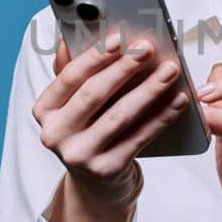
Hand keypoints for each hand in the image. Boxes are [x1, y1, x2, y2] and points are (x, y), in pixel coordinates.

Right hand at [33, 30, 188, 221]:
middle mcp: (55, 134)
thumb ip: (72, 72)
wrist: (97, 184)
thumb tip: (69, 37)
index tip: (119, 38)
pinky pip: (139, 137)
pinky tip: (178, 100)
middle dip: (124, 69)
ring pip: (119, 116)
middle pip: (94, 94)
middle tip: (149, 49)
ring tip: (170, 71)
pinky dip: (161, 117)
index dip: (95, 56)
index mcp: (44, 111)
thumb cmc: (88, 131)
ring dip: (149, 90)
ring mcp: (79, 155)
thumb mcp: (74, 104)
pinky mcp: (105, 170)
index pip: (69, 77)